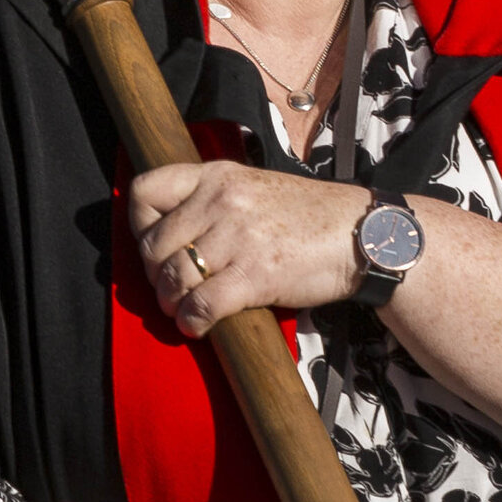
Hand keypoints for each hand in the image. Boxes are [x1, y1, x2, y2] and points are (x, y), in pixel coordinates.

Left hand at [126, 160, 373, 333]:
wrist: (363, 235)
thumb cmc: (310, 217)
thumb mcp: (255, 189)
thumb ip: (214, 202)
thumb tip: (173, 235)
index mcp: (217, 175)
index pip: (145, 191)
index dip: (138, 226)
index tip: (155, 246)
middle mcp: (222, 200)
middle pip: (154, 244)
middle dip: (154, 275)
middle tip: (170, 288)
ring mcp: (238, 237)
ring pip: (174, 277)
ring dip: (171, 302)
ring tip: (182, 309)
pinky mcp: (255, 274)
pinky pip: (202, 304)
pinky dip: (193, 322)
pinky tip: (199, 327)